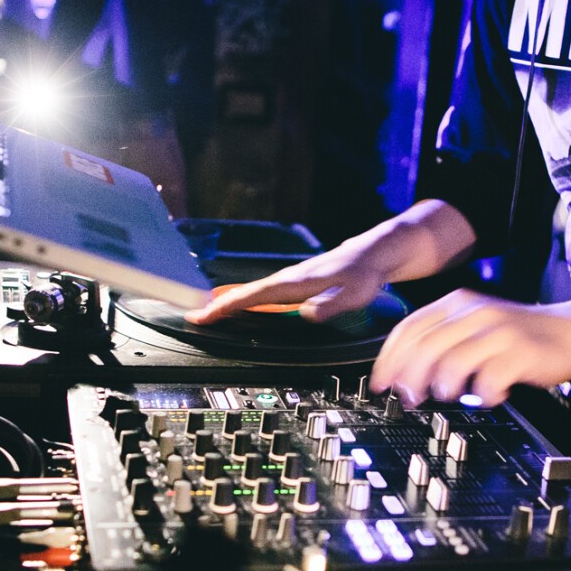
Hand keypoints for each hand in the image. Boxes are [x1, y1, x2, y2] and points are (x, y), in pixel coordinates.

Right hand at [184, 239, 396, 325]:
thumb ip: (331, 304)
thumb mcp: (355, 293)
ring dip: (230, 302)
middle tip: (194, 317)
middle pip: (246, 293)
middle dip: (218, 305)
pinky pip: (265, 293)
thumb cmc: (366, 273)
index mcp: (295, 282)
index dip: (226, 306)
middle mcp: (288, 279)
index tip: (203, 315)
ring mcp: (292, 280)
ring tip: (209, 313)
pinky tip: (244, 306)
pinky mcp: (298, 283)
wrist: (376, 253)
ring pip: (254, 292)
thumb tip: (307, 314)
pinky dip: (248, 300)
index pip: (253, 296)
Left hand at [370, 290, 570, 407]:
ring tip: (450, 395)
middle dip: (409, 378)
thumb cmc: (518, 336)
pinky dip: (482, 395)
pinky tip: (488, 396)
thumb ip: (442, 340)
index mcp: (458, 303)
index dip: (389, 359)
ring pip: (452, 362)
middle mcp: (475, 312)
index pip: (410, 328)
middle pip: (426, 346)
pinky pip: (489, 379)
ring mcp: (499, 331)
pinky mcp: (521, 352)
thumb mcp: (475, 325)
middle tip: (409, 398)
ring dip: (444, 386)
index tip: (381, 383)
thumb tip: (404, 373)